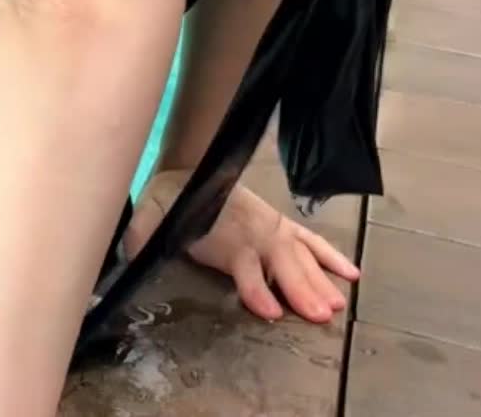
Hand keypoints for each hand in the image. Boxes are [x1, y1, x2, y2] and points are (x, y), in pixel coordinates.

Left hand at [122, 171, 358, 323]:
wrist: (187, 166)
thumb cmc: (170, 198)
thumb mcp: (149, 214)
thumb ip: (142, 234)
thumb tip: (129, 252)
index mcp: (223, 237)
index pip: (244, 267)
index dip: (255, 289)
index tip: (270, 310)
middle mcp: (254, 234)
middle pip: (281, 265)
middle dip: (300, 289)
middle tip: (319, 314)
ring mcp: (271, 228)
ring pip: (301, 257)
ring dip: (320, 280)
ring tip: (336, 304)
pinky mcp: (281, 225)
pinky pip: (312, 241)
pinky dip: (332, 256)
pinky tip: (351, 275)